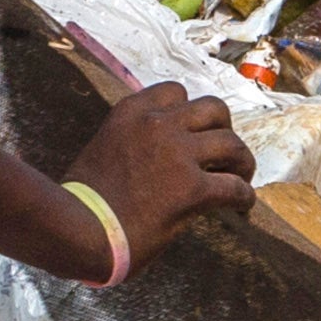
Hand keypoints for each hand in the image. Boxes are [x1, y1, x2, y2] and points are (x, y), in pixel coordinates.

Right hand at [71, 83, 256, 268]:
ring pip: (232, 143)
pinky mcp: (192, 189)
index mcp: (131, 113)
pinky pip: (234, 187)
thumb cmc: (79, 200)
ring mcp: (178, 155)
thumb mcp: (103, 150)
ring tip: (241, 178)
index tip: (194, 131)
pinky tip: (241, 209)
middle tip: (224, 153)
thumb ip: (130, 143)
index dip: (191, 111)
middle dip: (224, 129)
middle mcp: (158, 125)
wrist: (76, 229)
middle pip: (214, 108)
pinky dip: (244, 197)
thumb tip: (153, 162)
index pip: (175, 92)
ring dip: (242, 161)